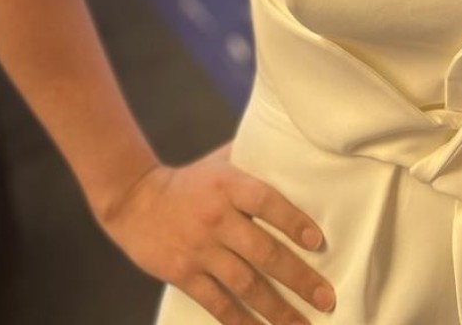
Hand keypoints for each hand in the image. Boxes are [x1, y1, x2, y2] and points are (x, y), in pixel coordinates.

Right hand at [99, 144, 334, 324]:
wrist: (135, 199)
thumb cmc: (191, 179)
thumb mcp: (222, 161)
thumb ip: (255, 161)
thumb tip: (298, 153)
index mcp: (229, 185)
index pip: (267, 202)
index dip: (294, 222)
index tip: (319, 242)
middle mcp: (217, 218)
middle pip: (263, 251)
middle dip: (298, 278)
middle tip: (326, 298)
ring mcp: (199, 249)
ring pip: (244, 284)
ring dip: (276, 309)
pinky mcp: (183, 274)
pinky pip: (217, 303)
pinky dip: (241, 322)